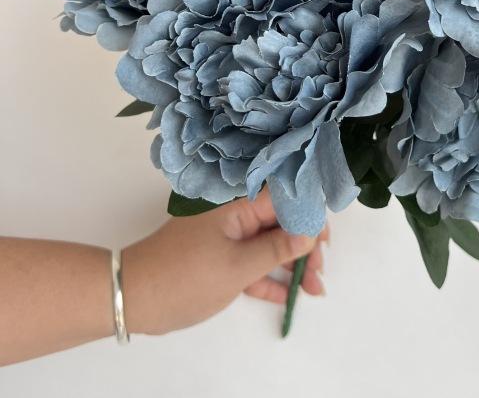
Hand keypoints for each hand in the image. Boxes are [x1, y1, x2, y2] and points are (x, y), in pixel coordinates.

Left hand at [122, 191, 327, 335]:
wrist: (131, 299)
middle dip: (305, 247)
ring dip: (292, 266)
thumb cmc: (185, 277)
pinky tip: (286, 295)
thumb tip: (311, 233)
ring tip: (313, 290)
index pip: (284, 199)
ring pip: (269, 244)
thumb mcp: (236, 267)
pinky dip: (269, 277)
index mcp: (237, 205)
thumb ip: (276, 250)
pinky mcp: (220, 259)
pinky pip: (253, 262)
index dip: (310, 217)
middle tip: (319, 275)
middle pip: (281, 223)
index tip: (326, 242)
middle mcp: (236, 215)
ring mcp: (228, 237)